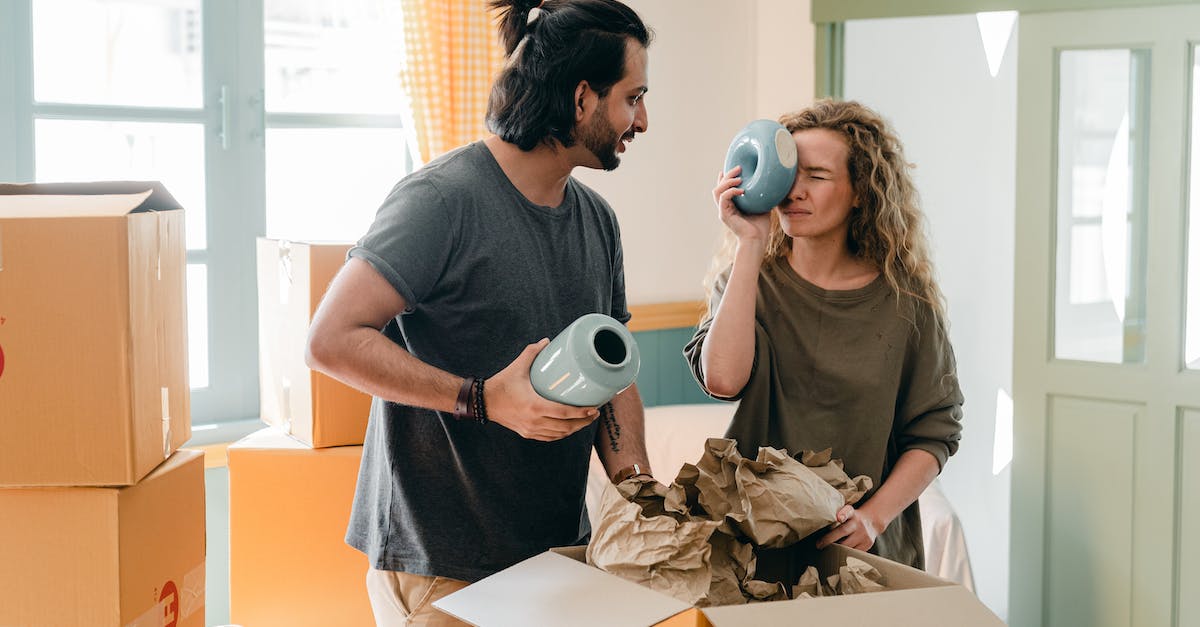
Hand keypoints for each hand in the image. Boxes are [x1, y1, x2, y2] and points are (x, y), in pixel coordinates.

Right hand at [484, 339, 600, 440]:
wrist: (483, 402)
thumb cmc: (501, 384)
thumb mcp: (517, 366)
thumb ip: (532, 352)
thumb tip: (547, 341)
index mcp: (534, 406)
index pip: (564, 413)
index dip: (581, 413)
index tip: (593, 409)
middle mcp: (534, 421)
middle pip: (566, 427)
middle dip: (583, 422)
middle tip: (594, 413)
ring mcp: (530, 430)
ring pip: (559, 434)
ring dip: (574, 429)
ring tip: (585, 420)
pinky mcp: (527, 433)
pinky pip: (549, 437)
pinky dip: (561, 434)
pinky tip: (568, 428)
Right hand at [713, 165, 771, 243]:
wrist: (757, 240)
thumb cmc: (760, 227)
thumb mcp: (762, 206)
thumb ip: (762, 196)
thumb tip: (772, 184)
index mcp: (731, 205)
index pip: (723, 188)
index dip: (725, 177)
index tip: (734, 168)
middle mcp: (724, 207)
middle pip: (719, 186)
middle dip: (727, 175)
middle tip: (739, 168)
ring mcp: (723, 211)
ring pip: (717, 191)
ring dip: (727, 182)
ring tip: (739, 177)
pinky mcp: (724, 215)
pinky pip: (723, 198)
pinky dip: (731, 192)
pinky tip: (741, 190)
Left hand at [815, 503, 884, 551]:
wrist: (872, 521)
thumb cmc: (854, 518)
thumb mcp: (848, 511)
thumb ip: (839, 514)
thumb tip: (825, 520)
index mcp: (852, 514)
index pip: (848, 512)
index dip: (843, 514)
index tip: (838, 518)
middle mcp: (859, 524)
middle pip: (843, 531)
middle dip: (829, 539)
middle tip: (818, 545)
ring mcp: (864, 535)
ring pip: (848, 545)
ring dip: (836, 549)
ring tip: (826, 552)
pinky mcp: (867, 545)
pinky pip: (853, 552)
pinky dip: (845, 554)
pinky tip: (838, 555)